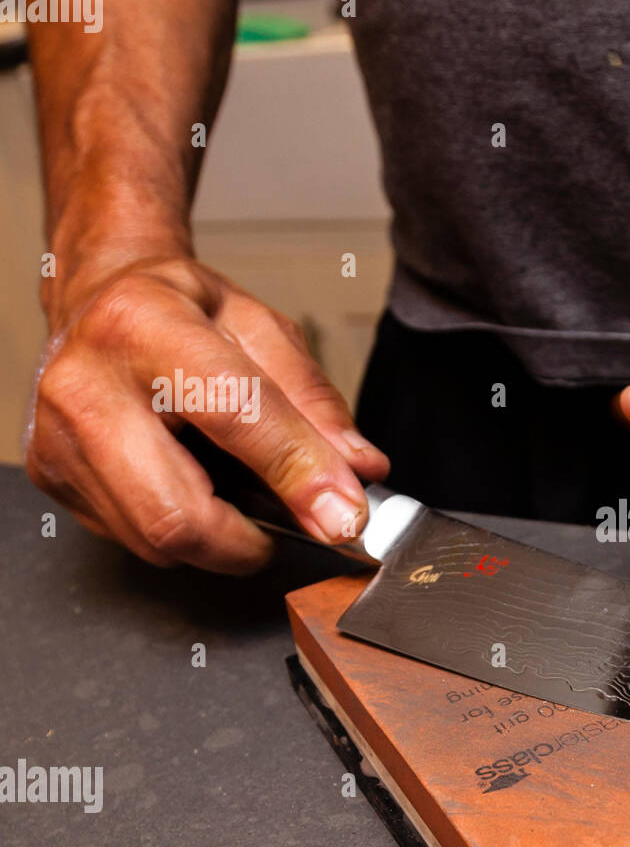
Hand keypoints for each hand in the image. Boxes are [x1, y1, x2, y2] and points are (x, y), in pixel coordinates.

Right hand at [26, 252, 388, 572]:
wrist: (98, 304)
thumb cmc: (181, 313)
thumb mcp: (262, 330)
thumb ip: (316, 403)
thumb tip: (360, 472)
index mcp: (146, 325)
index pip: (233, 412)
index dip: (299, 472)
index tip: (346, 515)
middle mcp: (87, 384)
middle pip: (178, 515)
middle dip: (251, 540)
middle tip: (289, 523)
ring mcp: (59, 439)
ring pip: (158, 541)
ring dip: (219, 537)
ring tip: (233, 486)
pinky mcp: (52, 478)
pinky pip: (135, 539)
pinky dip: (181, 528)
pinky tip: (189, 482)